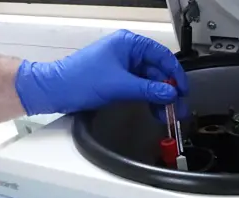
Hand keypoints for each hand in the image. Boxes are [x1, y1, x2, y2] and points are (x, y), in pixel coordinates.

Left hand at [15, 29, 188, 114]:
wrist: (56, 91)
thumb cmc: (78, 79)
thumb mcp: (119, 85)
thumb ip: (148, 90)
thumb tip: (170, 93)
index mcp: (128, 43)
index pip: (162, 56)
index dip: (175, 74)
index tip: (182, 90)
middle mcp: (128, 52)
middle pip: (157, 70)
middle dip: (168, 90)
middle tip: (177, 107)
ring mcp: (123, 67)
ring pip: (150, 82)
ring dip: (159, 98)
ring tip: (167, 114)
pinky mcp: (118, 80)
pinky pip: (140, 88)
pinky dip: (148, 99)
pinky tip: (155, 110)